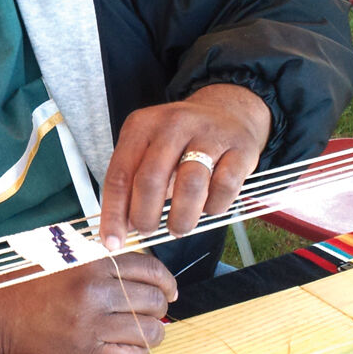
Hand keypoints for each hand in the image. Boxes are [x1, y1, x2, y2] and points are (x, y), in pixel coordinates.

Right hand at [0, 253, 176, 353]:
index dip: (167, 281)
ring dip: (153, 334)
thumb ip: (104, 259)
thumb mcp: (67, 256)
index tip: (170, 290)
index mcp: (92, 262)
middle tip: (153, 312)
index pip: (150, 269)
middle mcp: (94, 291)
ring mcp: (90, 324)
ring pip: (149, 332)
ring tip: (143, 332)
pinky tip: (128, 349)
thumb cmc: (30, 284)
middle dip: (160, 308)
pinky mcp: (84, 353)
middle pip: (153, 301)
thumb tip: (147, 272)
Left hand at [98, 83, 271, 250]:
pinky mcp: (240, 149)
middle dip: (145, 216)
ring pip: (190, 185)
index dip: (113, 214)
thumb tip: (120, 229)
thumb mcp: (149, 150)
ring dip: (181, 218)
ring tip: (178, 227)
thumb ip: (132, 184)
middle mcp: (173, 124)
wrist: (228, 112)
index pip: (119, 174)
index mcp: (142, 125)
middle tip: (148, 231)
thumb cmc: (181, 140)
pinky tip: (208, 208)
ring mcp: (208, 134)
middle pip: (150, 179)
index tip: (112, 242)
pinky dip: (214, 207)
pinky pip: (224, 187)